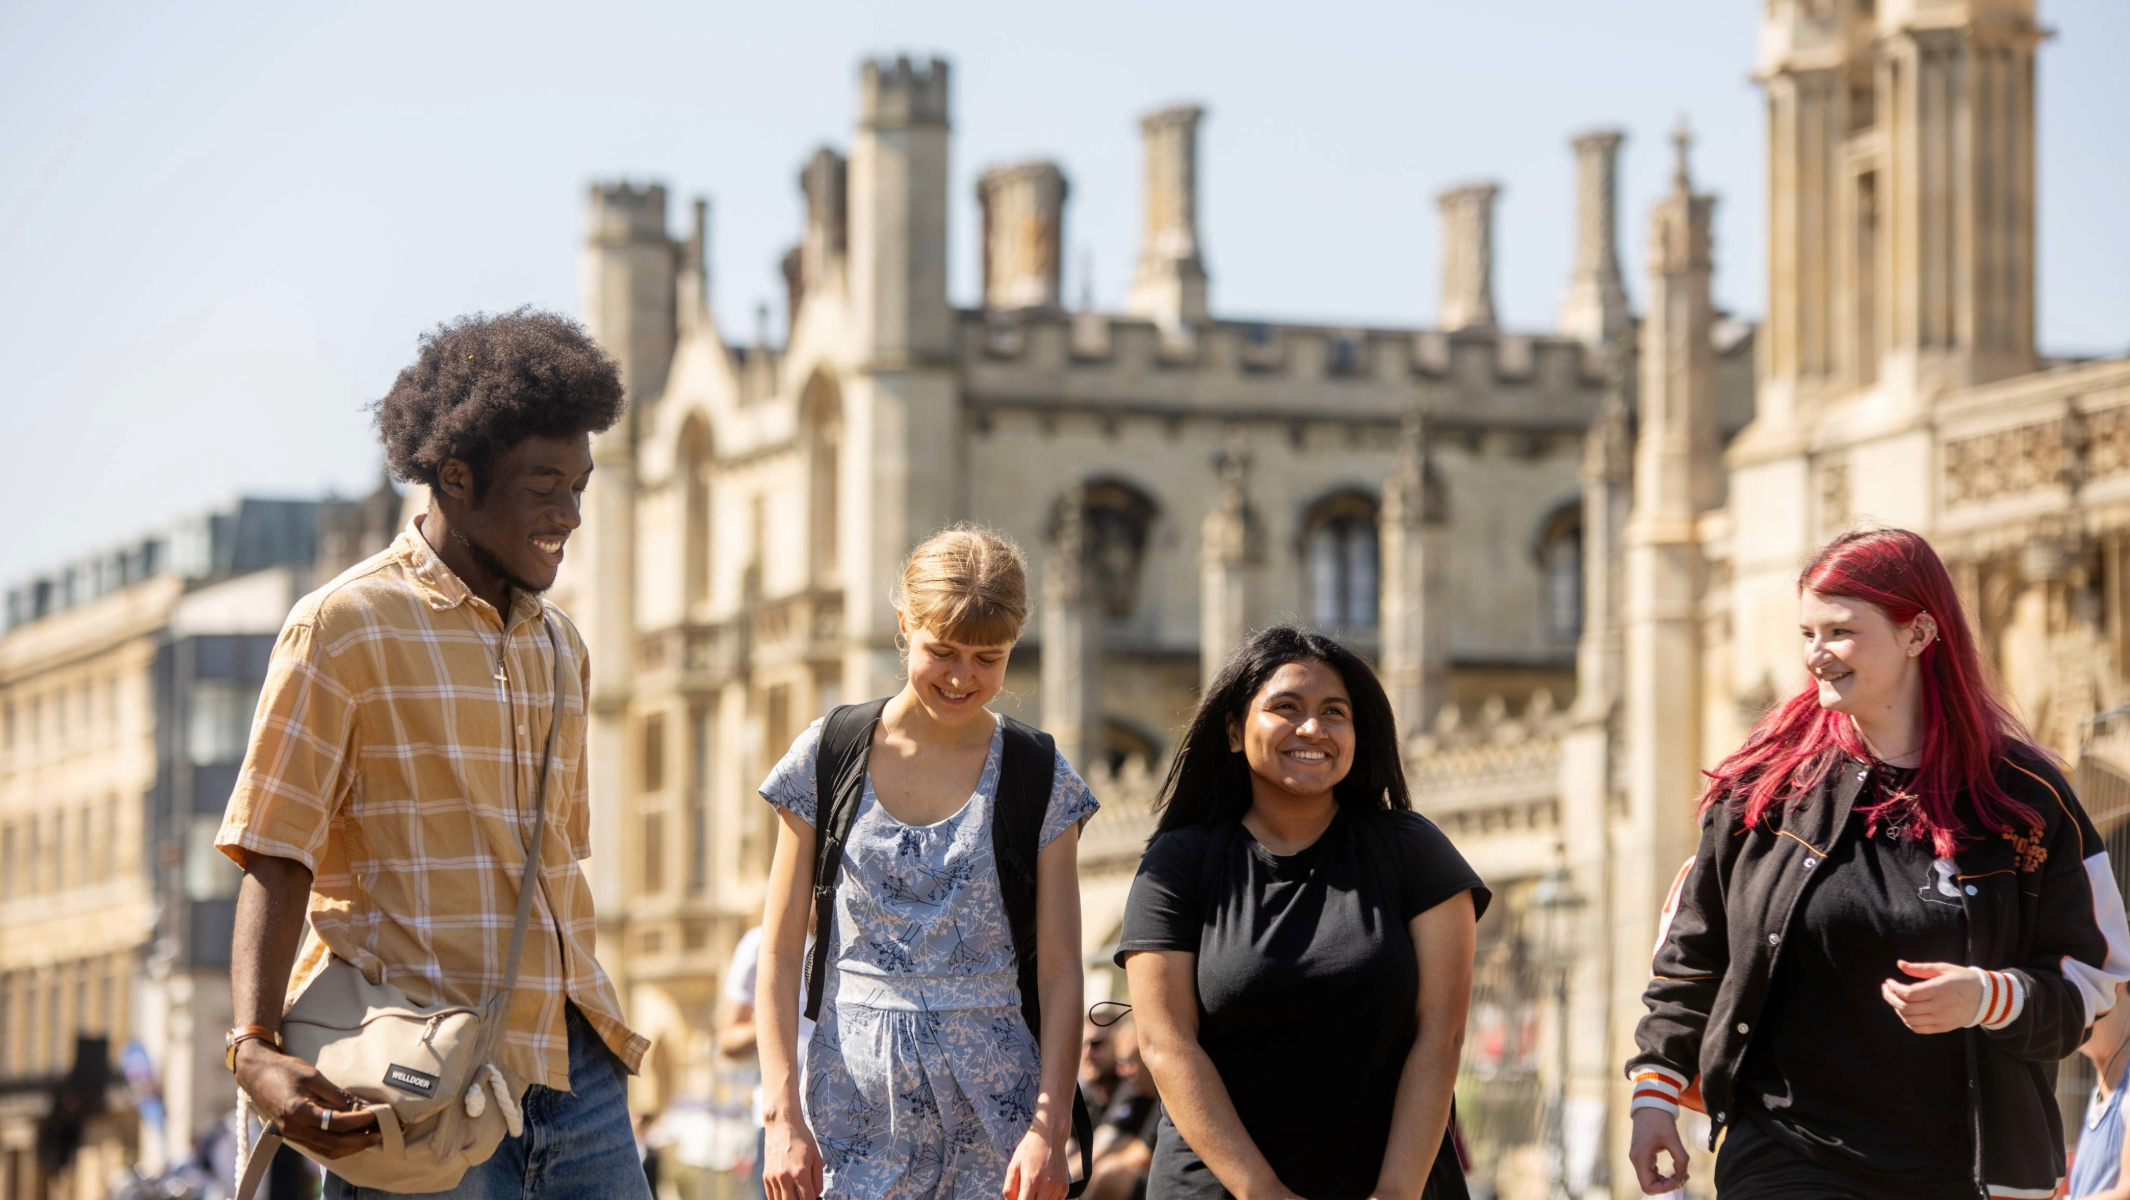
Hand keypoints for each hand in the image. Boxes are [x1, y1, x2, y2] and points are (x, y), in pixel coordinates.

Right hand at [232, 1041, 379, 1159]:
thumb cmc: (285, 1070)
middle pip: (334, 1144)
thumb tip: (363, 1106)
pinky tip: (352, 1139)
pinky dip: (338, 1146)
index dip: (360, 1120)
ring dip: (351, 1147)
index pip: (337, 1123)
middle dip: (360, 1140)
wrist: (256, 1073)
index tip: (378, 1113)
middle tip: (382, 1133)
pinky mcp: (292, 1135)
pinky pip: (318, 1148)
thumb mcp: (313, 1076)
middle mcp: (294, 1129)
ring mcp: (291, 1135)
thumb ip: (337, 1094)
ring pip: (327, 1150)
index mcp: (298, 1112)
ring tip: (371, 1137)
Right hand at [765, 1115, 824, 1199]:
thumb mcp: (816, 1157)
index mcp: (800, 1172)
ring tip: (796, 1195)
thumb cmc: (802, 1139)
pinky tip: (786, 1195)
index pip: (808, 1199)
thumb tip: (816, 1195)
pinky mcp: (766, 1176)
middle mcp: (785, 1177)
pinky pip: (771, 1196)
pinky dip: (779, 1199)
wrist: (782, 1125)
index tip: (815, 1199)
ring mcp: (773, 1177)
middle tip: (805, 1196)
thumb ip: (818, 1179)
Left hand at [1001, 1125, 1067, 1199]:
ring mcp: (1057, 1188)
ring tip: (1033, 1190)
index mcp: (1031, 1181)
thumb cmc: (1029, 1150)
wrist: (1050, 1137)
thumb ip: (1009, 1187)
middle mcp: (1046, 1186)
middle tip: (1024, 1194)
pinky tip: (1042, 1190)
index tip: (1017, 1198)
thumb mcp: (1013, 1165)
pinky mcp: (1064, 1188)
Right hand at [1626, 1108, 1688, 1194]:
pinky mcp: (1644, 1155)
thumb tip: (1684, 1174)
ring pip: (1652, 1180)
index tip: (1680, 1178)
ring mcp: (1639, 1158)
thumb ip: (1681, 1159)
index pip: (1649, 1186)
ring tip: (1684, 1174)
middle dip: (1669, 1185)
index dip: (1666, 1188)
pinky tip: (1677, 1170)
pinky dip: (1665, 1175)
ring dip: (1668, 1181)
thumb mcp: (1673, 1138)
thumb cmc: (1660, 1119)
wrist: (1651, 1104)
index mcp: (1640, 1157)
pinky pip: (1653, 1173)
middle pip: (1651, 1185)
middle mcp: (1637, 1160)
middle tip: (1685, 1176)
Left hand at [1882, 960, 1983, 1033]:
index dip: (1894, 988)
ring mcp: (1941, 1020)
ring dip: (1897, 1009)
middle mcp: (1940, 1007)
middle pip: (1906, 1008)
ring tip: (1894, 999)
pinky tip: (1905, 1012)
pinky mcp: (1943, 1027)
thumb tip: (1899, 964)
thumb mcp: (1944, 969)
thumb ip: (1920, 968)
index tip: (1889, 982)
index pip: (1909, 993)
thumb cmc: (1963, 980)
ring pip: (1910, 1020)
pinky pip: (1919, 1029)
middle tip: (1886, 989)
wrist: (1986, 998)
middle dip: (1890, 998)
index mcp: (1940, 990)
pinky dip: (1907, 1021)